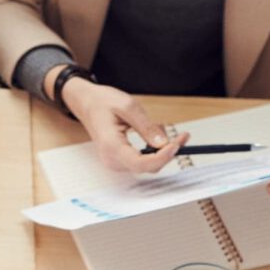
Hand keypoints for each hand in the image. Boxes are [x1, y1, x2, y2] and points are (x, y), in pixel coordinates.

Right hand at [47, 68, 188, 173]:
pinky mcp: (123, 161)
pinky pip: (145, 161)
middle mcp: (113, 160)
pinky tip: (159, 136)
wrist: (86, 103)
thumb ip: (146, 126)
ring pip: (149, 165)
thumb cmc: (102, 102)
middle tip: (183, 137)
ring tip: (167, 131)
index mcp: (111, 147)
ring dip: (163, 151)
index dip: (162, 157)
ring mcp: (117, 163)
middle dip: (167, 153)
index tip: (176, 145)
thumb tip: (163, 142)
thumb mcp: (127, 106)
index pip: (142, 163)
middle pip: (149, 167)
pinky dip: (157, 151)